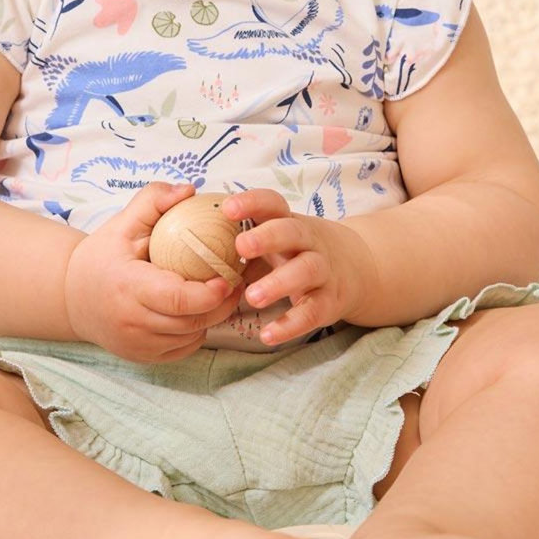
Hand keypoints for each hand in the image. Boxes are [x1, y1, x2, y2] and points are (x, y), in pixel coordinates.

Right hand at [64, 182, 243, 362]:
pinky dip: (197, 331)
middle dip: (222, 304)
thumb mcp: (123, 222)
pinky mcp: (143, 358)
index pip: (177, 298)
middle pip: (191, 321)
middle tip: (237, 281)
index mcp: (128, 286)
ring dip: (212, 318)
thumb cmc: (102, 256)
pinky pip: (183, 349)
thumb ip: (155, 200)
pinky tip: (199, 311)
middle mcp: (131, 322)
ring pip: (191, 337)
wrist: (71, 296)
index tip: (227, 276)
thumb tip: (189, 191)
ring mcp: (137, 345)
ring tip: (223, 293)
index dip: (209, 292)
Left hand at [222, 189, 379, 345]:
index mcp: (287, 220)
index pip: (272, 203)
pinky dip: (290, 324)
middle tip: (240, 247)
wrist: (353, 267)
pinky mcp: (330, 300)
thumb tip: (186, 247)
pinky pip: (313, 312)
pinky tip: (267, 334)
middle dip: (267, 237)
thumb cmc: (292, 250)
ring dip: (279, 283)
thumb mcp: (272, 237)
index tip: (226, 208)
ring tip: (251, 296)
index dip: (252, 203)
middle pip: (292, 232)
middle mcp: (308, 240)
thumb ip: (238, 240)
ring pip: (306, 270)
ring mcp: (323, 269)